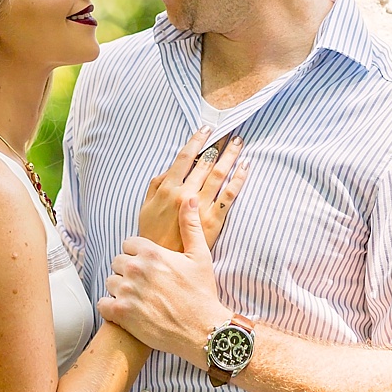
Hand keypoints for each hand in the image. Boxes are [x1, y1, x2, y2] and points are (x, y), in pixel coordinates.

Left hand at [98, 193, 231, 366]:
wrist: (203, 331)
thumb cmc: (202, 293)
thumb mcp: (200, 256)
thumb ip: (190, 225)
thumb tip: (189, 199)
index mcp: (151, 252)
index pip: (128, 244)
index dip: (138, 256)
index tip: (150, 268)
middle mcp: (136, 269)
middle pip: (117, 262)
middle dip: (128, 272)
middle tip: (146, 286)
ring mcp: (127, 291)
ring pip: (110, 282)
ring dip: (120, 290)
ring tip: (140, 299)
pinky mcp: (121, 313)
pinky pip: (103, 303)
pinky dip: (111, 308)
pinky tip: (127, 312)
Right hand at [137, 128, 247, 250]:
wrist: (165, 262)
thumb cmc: (153, 236)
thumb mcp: (146, 208)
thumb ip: (156, 186)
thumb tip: (169, 170)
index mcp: (168, 188)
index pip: (185, 157)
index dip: (197, 141)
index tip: (207, 129)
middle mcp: (185, 193)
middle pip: (205, 163)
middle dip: (218, 146)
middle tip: (229, 132)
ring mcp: (201, 206)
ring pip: (219, 174)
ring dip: (230, 156)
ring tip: (239, 143)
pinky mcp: (214, 219)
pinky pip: (230, 194)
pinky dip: (239, 178)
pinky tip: (245, 167)